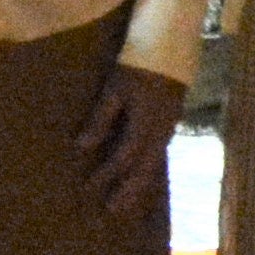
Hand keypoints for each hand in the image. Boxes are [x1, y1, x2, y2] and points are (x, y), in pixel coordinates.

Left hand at [74, 61, 188, 219]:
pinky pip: (159, 153)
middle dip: (129, 192)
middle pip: (144, 170)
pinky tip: (142, 173)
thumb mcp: (115, 88)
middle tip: (114, 212)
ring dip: (140, 184)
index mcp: (145, 125)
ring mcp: (169, 127)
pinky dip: (148, 168)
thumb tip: (83, 147)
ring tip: (129, 201)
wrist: (172, 43)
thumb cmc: (138, 62)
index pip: (123, 159)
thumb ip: (100, 118)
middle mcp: (160, 132)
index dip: (106, 176)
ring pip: (154, 163)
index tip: (88, 189)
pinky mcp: (172, 121)